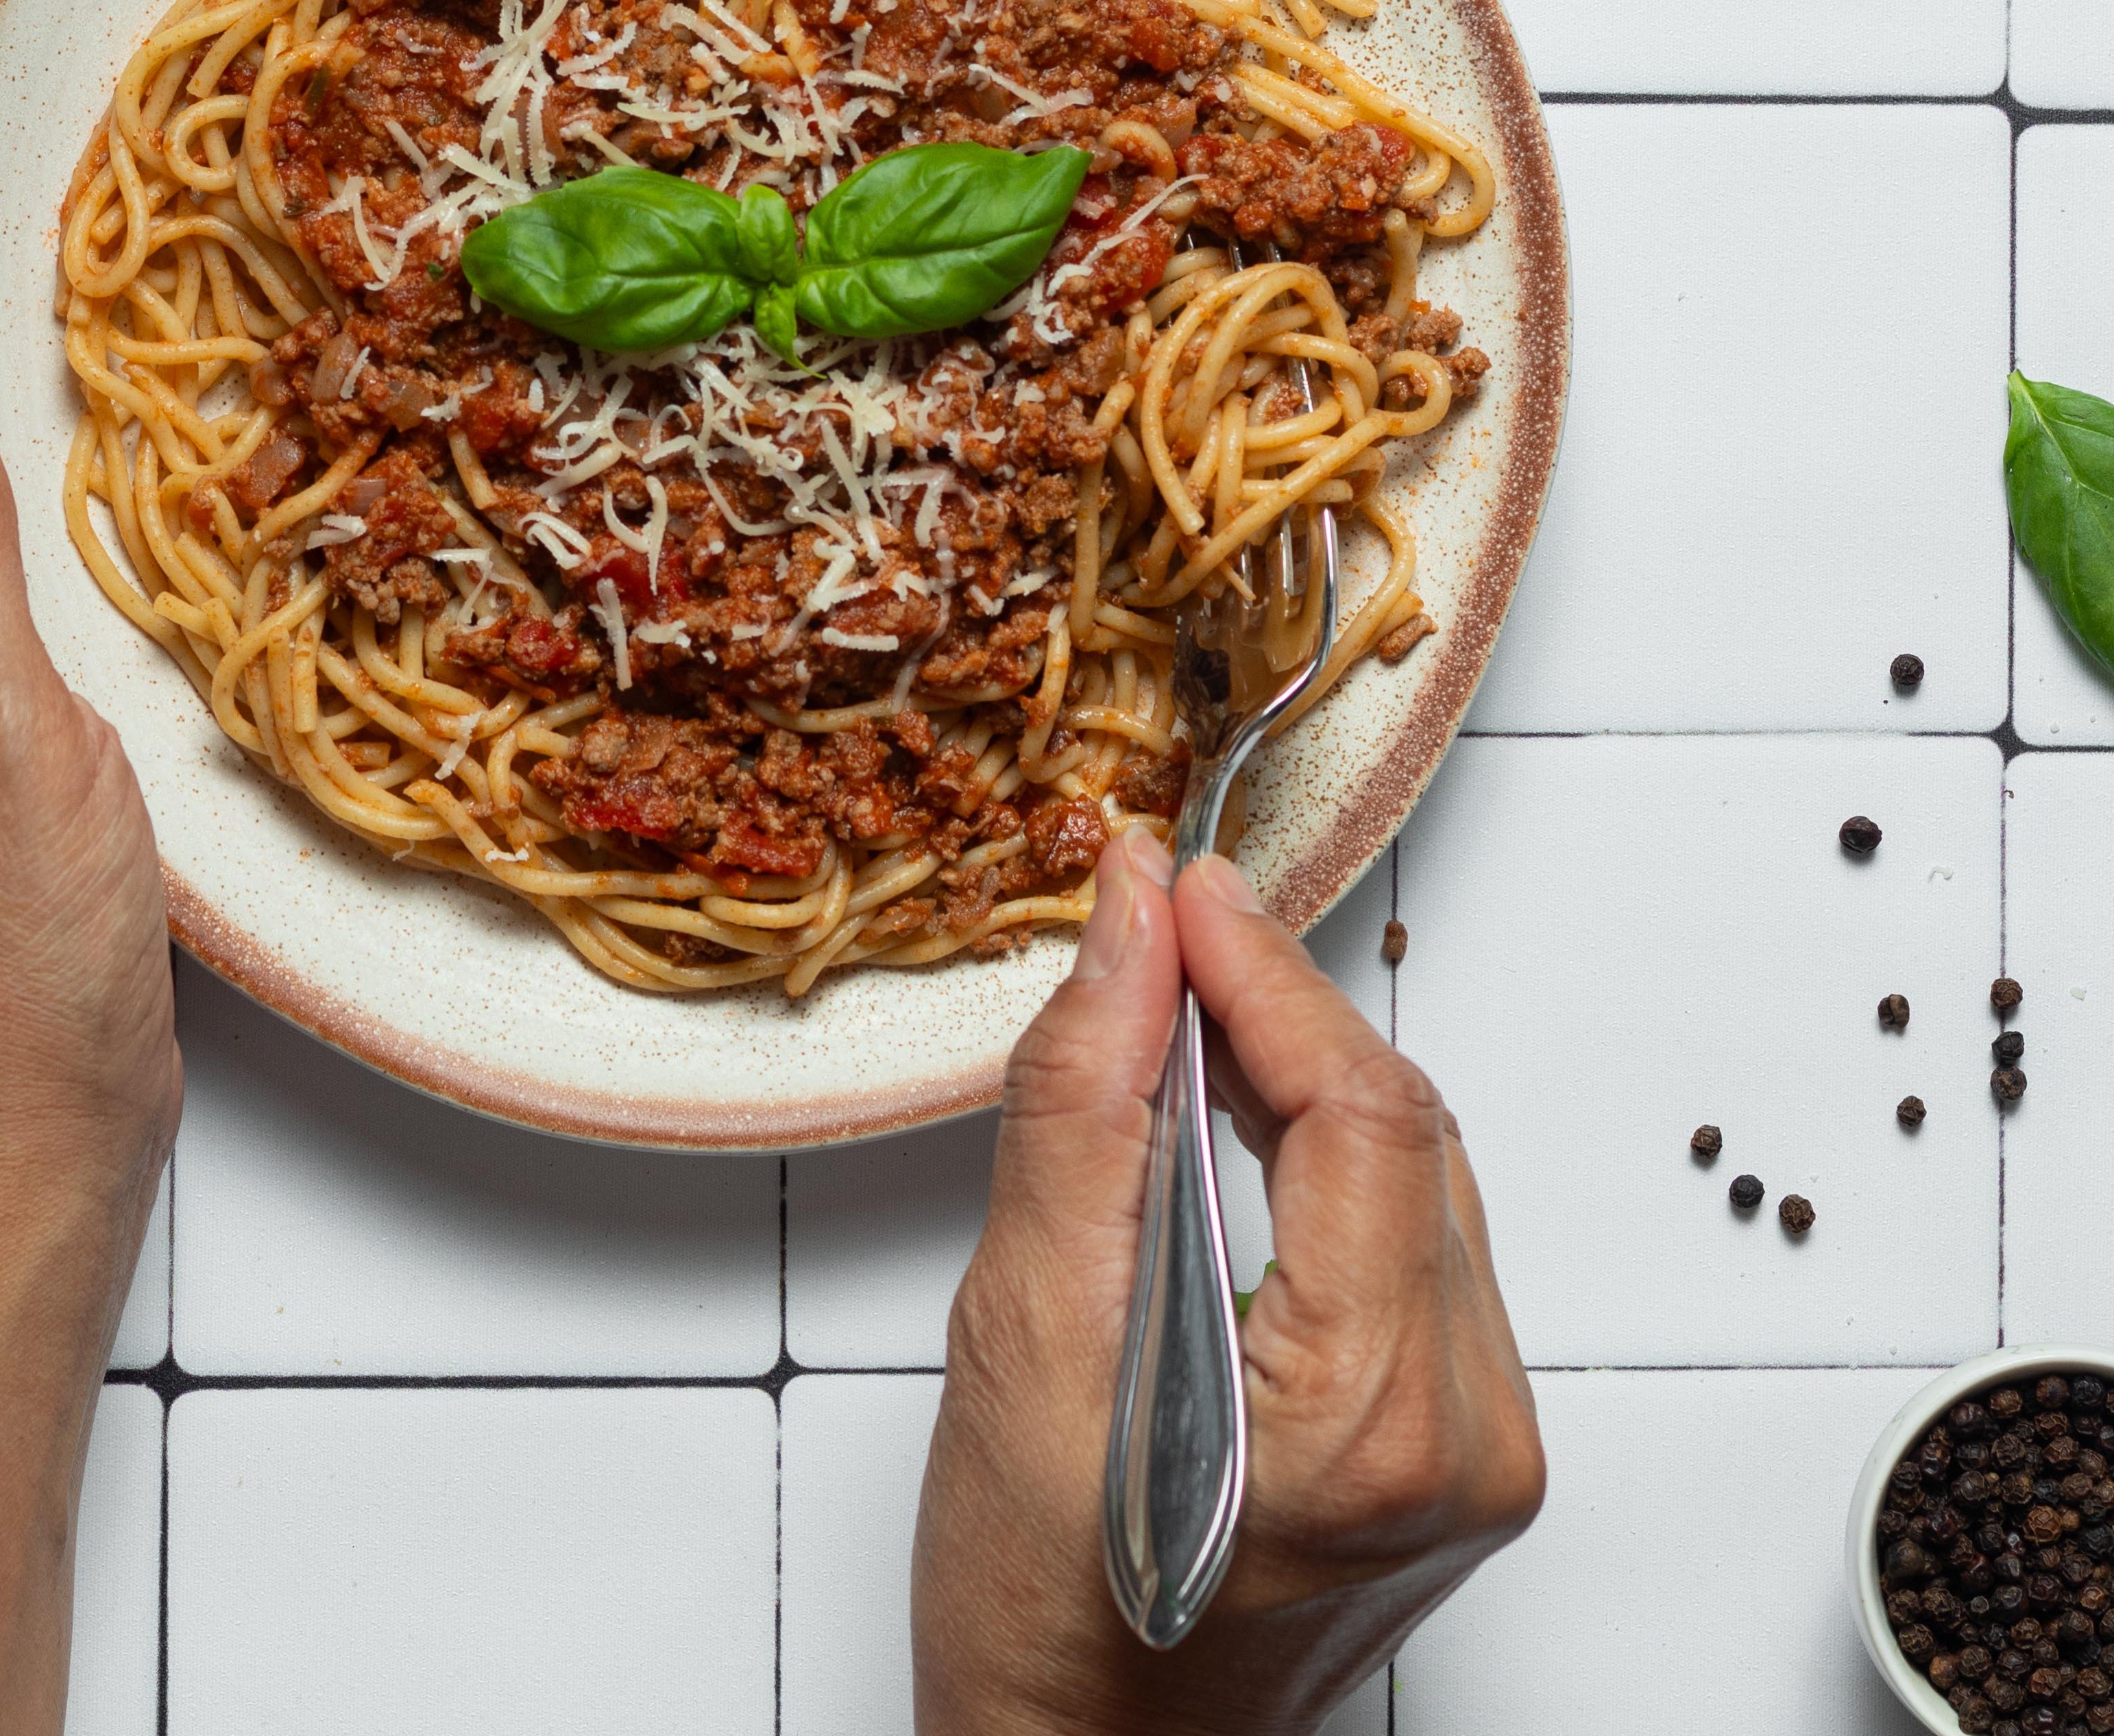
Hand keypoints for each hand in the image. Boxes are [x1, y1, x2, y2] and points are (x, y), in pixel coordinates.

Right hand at [913, 840, 1542, 1735]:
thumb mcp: (1024, 1336)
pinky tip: (1234, 1116)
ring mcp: (1480, 1448)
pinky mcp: (1459, 1447)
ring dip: (1302, 1071)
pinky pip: (1410, 1239)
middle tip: (1160, 922)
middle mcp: (1468, 1436)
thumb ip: (1086, 1109)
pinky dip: (1325, 1153)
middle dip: (1278, 1006)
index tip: (1175, 883)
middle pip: (1401, 1127)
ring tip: (1180, 1004)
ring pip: (1414, 1171)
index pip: (1358, 1110)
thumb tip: (1129, 929)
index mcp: (1376, 1420)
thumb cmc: (1043, 1621)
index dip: (1264, 972)